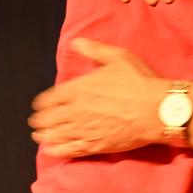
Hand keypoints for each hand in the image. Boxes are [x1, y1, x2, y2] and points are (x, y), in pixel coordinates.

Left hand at [28, 38, 166, 156]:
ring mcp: (85, 129)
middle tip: (35, 122)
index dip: (42, 103)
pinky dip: (58, 150)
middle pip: (49, 118)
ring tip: (39, 136)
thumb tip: (76, 42)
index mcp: (79, 88)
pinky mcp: (95, 145)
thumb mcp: (118, 57)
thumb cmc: (139, 81)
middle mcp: (77, 110)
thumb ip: (94, 50)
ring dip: (45, 135)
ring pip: (57, 134)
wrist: (156, 110)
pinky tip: (51, 150)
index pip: (51, 97)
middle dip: (40, 120)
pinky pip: (70, 149)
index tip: (39, 105)